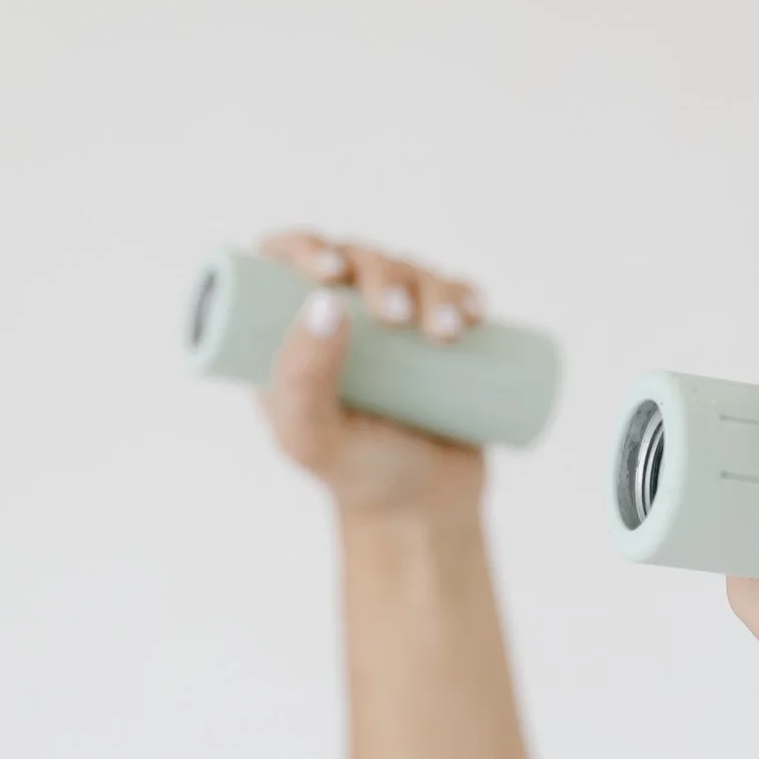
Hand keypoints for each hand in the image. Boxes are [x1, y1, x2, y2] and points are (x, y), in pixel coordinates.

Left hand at [254, 229, 490, 522]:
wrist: (425, 511)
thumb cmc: (359, 480)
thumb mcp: (314, 440)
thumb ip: (302, 381)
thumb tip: (324, 301)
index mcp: (289, 337)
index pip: (282, 265)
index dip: (302, 246)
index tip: (330, 270)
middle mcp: (339, 323)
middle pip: (355, 259)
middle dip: (382, 271)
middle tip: (398, 317)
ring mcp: (393, 330)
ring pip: (408, 273)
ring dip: (431, 285)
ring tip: (448, 333)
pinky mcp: (439, 341)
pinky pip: (454, 296)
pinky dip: (466, 293)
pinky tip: (476, 309)